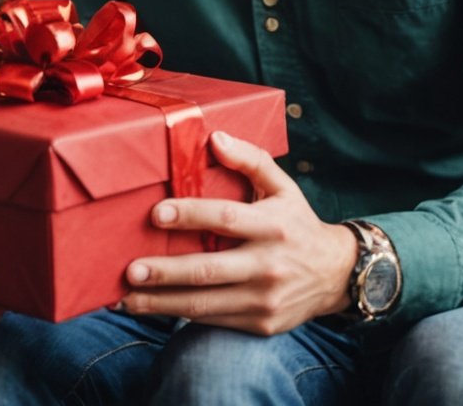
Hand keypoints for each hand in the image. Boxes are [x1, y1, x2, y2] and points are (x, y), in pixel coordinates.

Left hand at [119, 130, 357, 334]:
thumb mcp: (283, 187)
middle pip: (209, 270)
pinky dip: (178, 317)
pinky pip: (213, 320)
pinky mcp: (260, 324)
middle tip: (130, 270)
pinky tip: (151, 309)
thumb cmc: (298, 223)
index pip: (226, 218)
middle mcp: (269, 264)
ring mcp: (264, 299)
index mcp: (273, 225)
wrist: (337, 275)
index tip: (156, 213)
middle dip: (166, 272)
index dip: (190, 214)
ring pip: (205, 304)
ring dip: (161, 303)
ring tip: (126, 298)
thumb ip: (251, 160)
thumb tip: (215, 138)